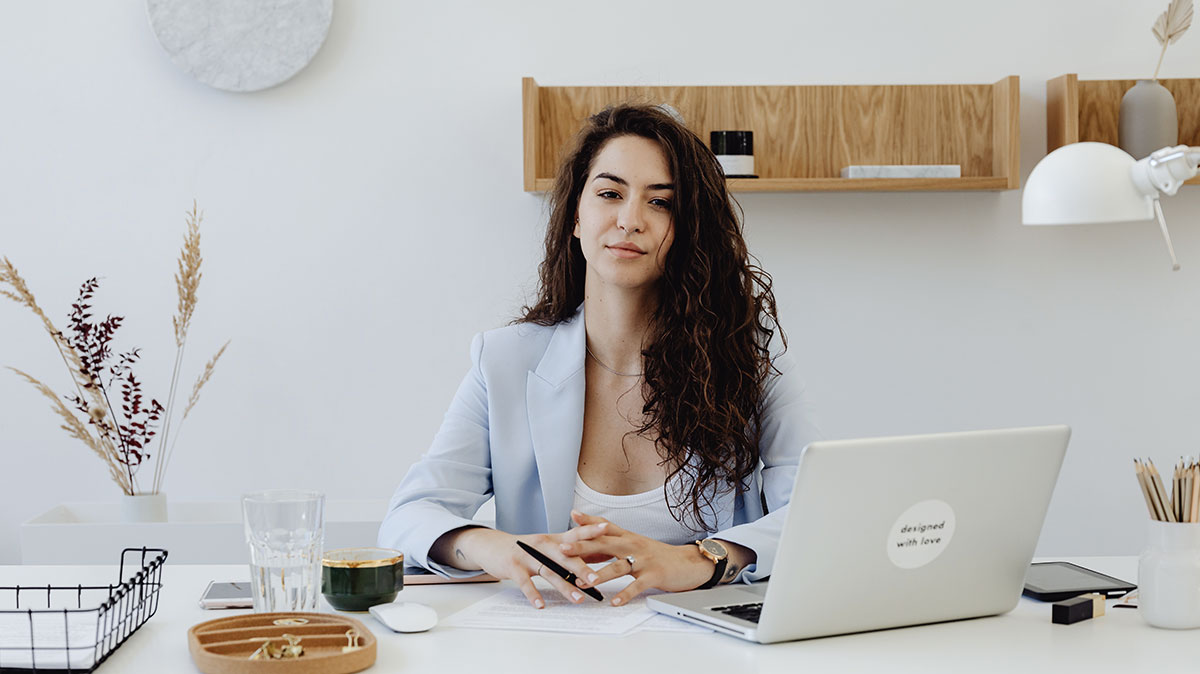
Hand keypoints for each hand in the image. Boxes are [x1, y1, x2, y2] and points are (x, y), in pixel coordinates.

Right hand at [434, 526, 610, 608]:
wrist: (492, 545)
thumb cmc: (524, 548)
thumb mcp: (546, 546)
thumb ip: (567, 550)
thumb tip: (594, 558)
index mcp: (553, 539)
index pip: (575, 533)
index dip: (591, 530)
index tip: (608, 529)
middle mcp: (542, 545)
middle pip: (565, 556)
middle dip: (582, 568)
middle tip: (597, 579)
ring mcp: (527, 556)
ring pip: (549, 572)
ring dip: (564, 587)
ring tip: (578, 599)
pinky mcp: (513, 567)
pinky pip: (525, 583)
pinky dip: (533, 594)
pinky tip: (540, 605)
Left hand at [556, 510, 717, 606]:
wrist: (688, 563)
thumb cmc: (657, 555)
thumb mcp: (635, 544)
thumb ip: (615, 541)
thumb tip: (592, 539)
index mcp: (628, 537)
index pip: (605, 526)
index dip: (589, 520)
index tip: (571, 516)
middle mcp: (634, 545)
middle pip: (605, 543)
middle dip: (583, 546)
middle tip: (563, 549)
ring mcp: (644, 560)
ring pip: (619, 566)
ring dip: (601, 574)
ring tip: (585, 582)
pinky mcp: (654, 575)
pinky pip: (637, 586)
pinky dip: (625, 594)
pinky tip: (615, 601)